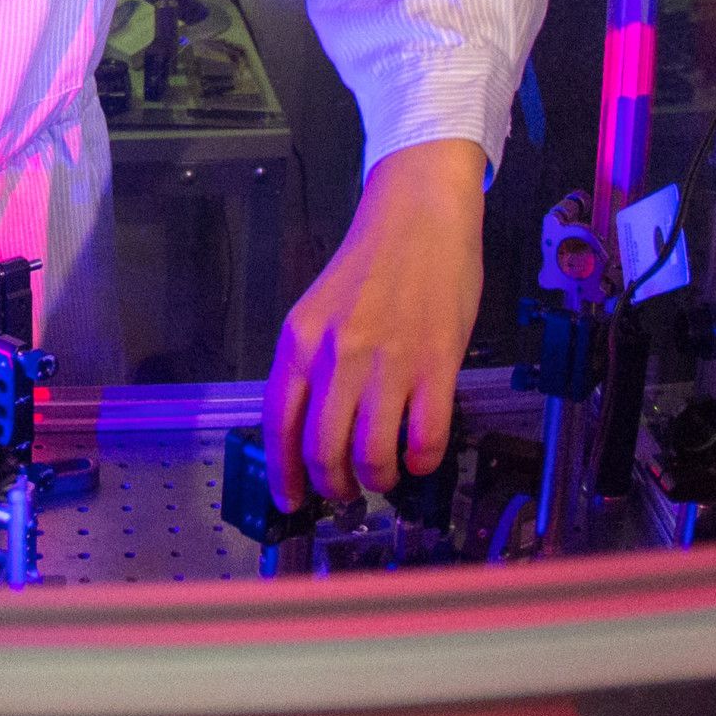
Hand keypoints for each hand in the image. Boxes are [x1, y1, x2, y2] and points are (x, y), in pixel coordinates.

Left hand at [263, 139, 485, 511]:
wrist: (420, 216)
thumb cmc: (372, 264)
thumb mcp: (320, 311)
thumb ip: (311, 365)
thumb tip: (309, 429)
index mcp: (300, 341)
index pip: (278, 424)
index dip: (283, 473)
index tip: (290, 499)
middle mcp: (337, 355)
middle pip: (322, 450)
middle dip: (332, 486)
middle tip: (344, 493)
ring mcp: (388, 362)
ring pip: (371, 456)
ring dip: (377, 480)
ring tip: (384, 477)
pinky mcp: (436, 365)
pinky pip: (425, 439)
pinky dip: (421, 462)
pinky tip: (420, 456)